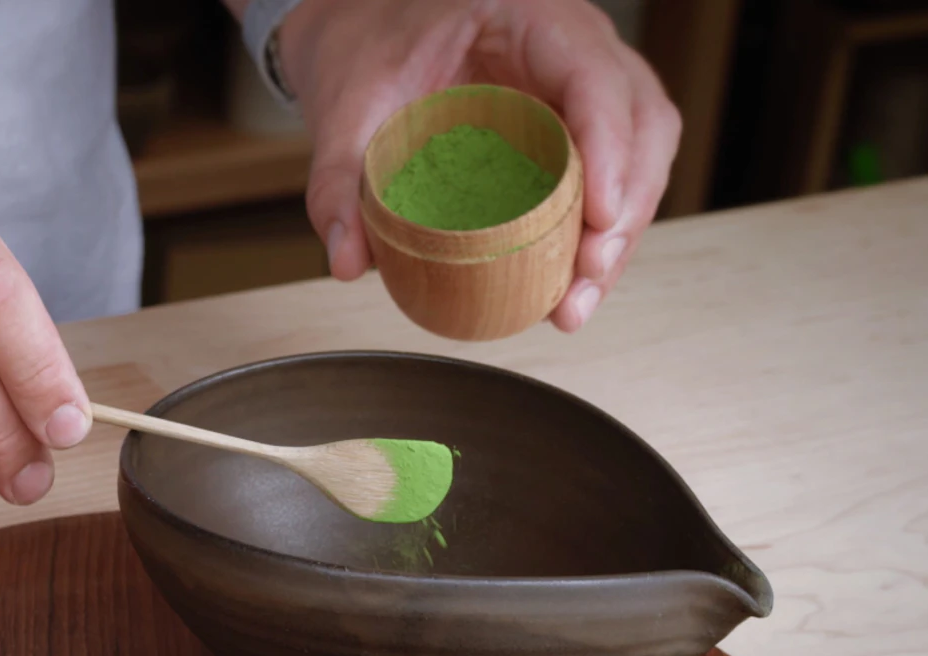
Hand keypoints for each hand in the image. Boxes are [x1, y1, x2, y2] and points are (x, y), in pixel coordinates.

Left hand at [278, 0, 681, 329]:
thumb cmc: (367, 47)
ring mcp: (581, 87)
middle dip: (626, 210)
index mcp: (532, 18)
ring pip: (640, 157)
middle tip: (584, 280)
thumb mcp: (344, 106)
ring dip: (619, 235)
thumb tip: (346, 262)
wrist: (360, 33)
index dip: (612, 148)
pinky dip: (596, 235)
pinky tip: (568, 287)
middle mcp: (574, 48)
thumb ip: (338, 182)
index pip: (597, 77)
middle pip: (641, 124)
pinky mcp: (572, 128)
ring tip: (574, 303)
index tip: (599, 216)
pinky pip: (609, 178)